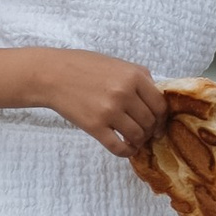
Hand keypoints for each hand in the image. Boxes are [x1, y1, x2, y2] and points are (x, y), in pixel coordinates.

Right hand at [36, 52, 167, 153]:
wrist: (53, 74)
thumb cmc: (84, 66)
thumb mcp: (118, 64)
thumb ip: (139, 77)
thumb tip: (157, 97)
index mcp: (134, 76)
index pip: (160, 105)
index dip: (162, 118)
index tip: (159, 124)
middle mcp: (124, 94)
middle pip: (150, 122)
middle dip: (151, 130)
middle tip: (146, 132)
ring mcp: (110, 111)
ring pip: (137, 136)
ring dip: (139, 141)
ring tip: (134, 139)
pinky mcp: (95, 126)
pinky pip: (118, 147)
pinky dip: (126, 152)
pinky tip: (126, 149)